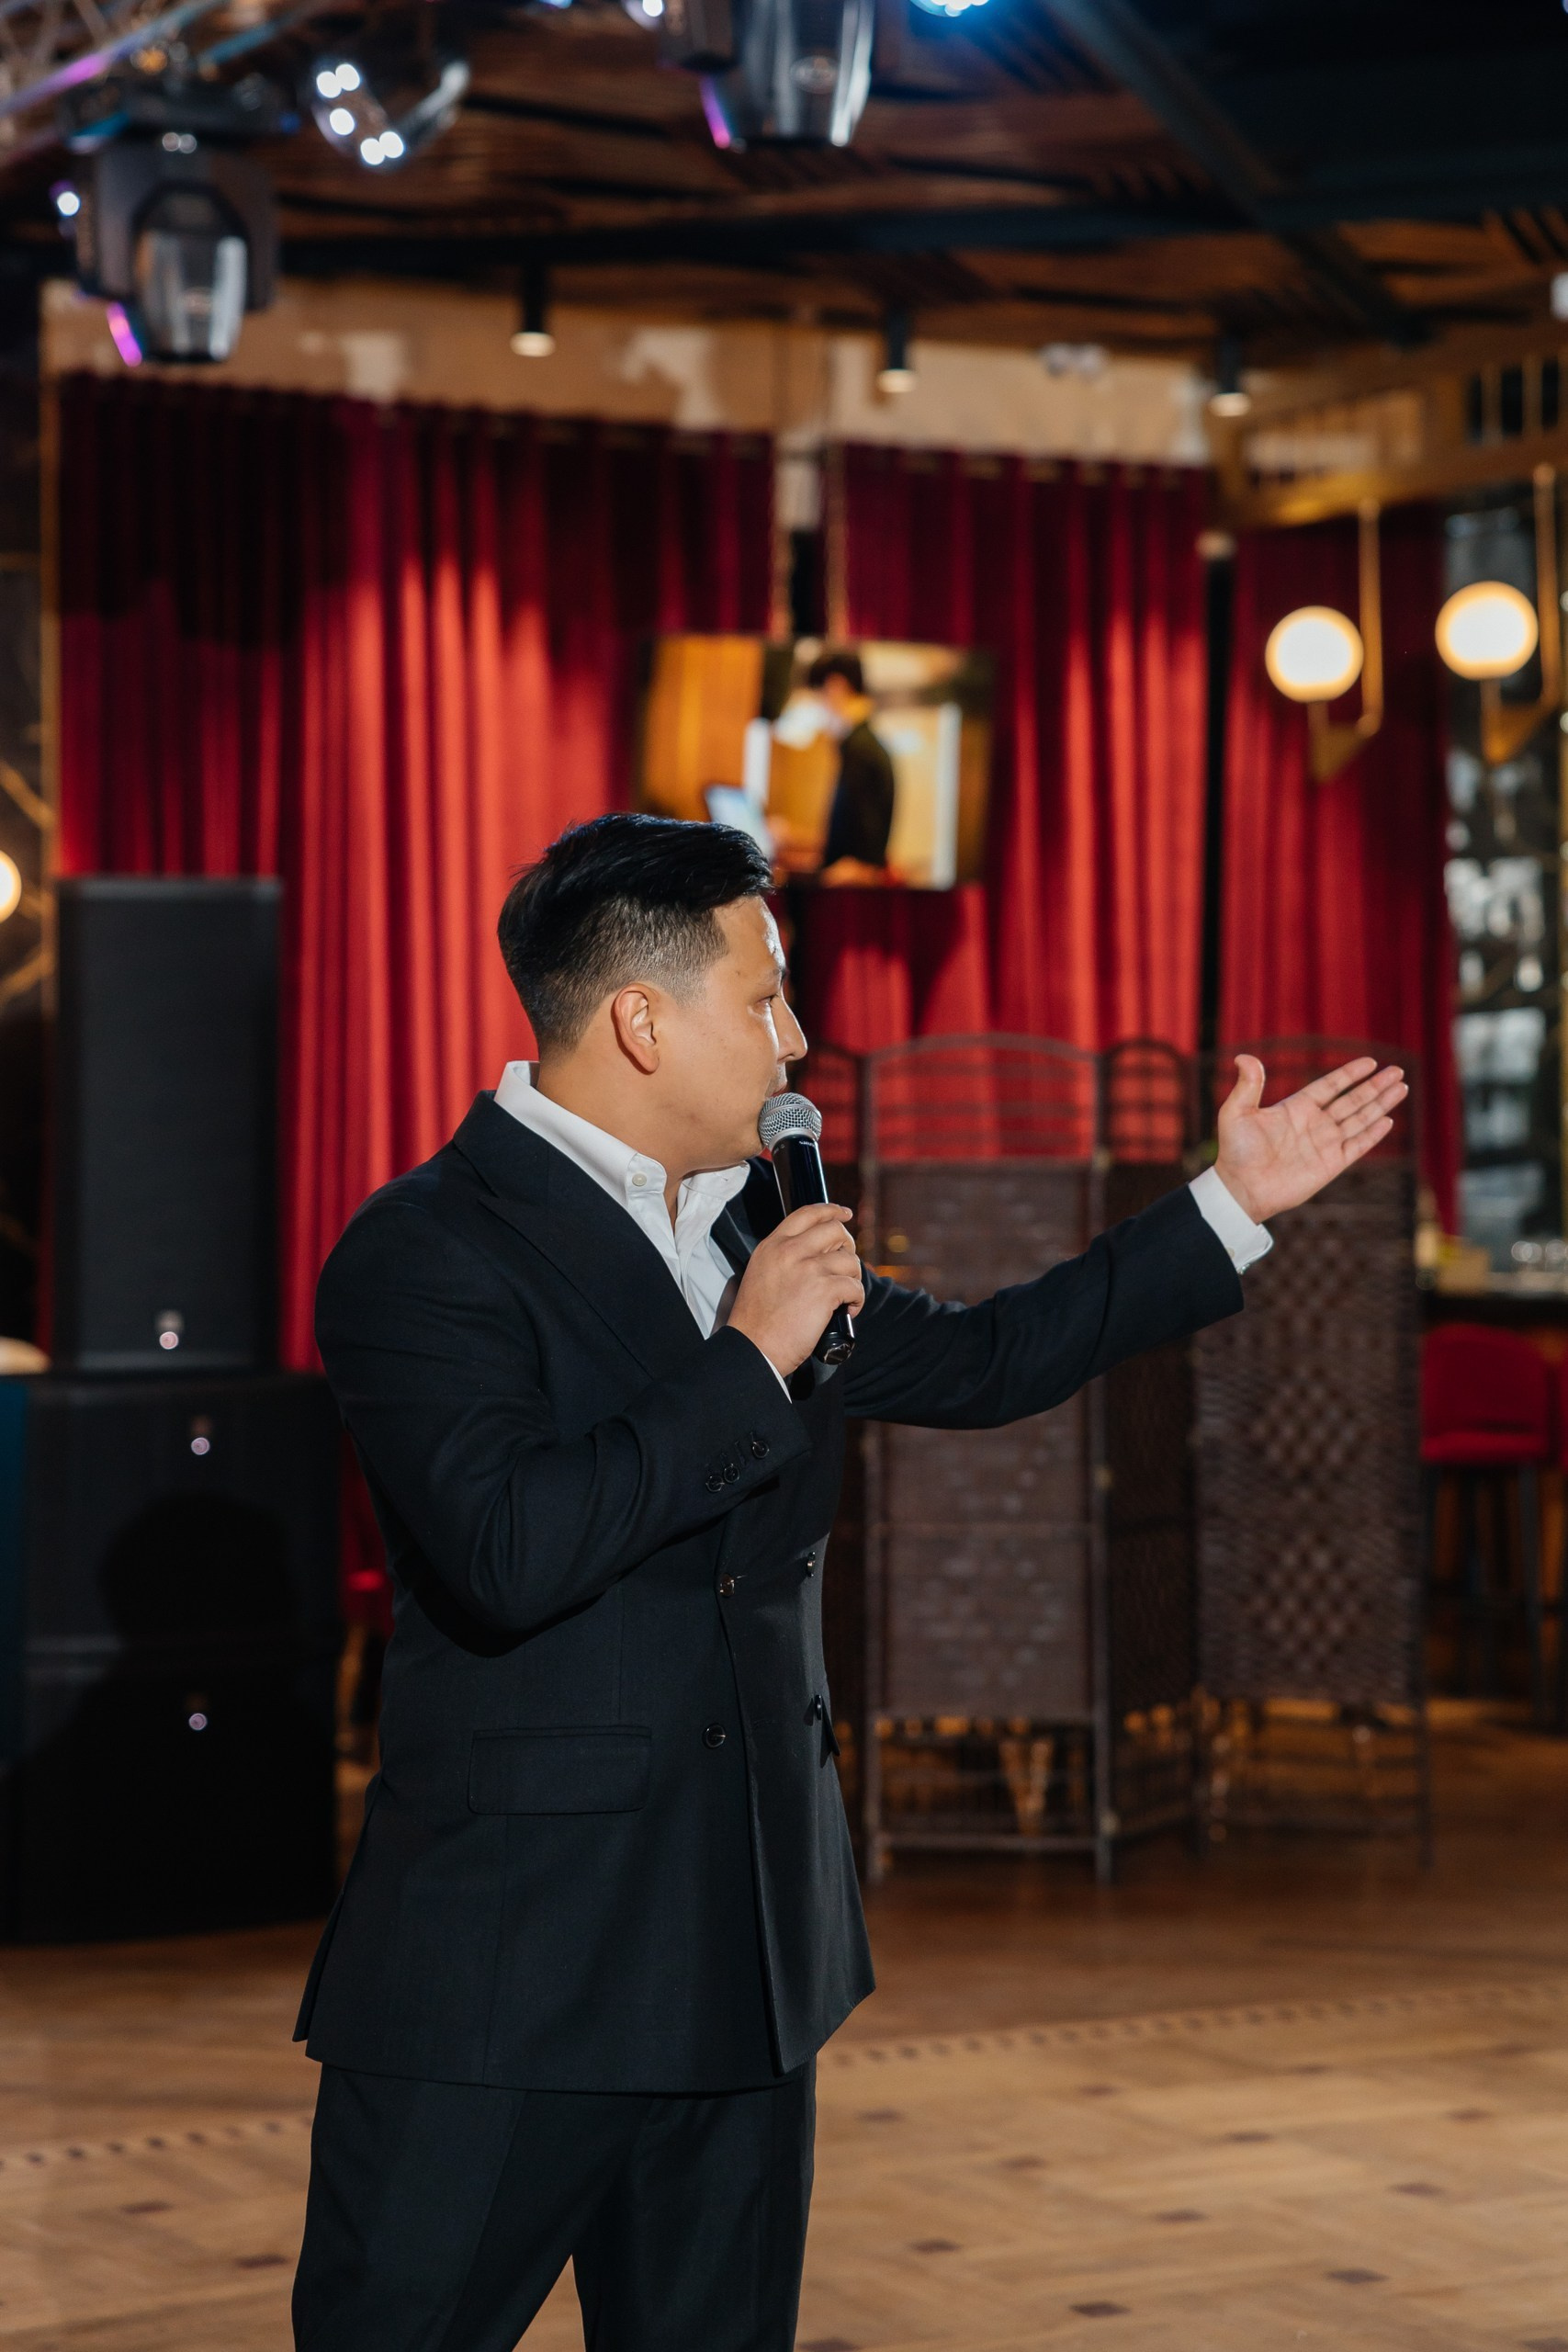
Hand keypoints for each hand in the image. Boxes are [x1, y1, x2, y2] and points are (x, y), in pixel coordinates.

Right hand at [729, 1203, 865, 1378]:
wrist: (753, 1347)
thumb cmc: (757, 1321)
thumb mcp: (761, 1274)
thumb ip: (783, 1258)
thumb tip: (816, 1253)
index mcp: (772, 1245)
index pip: (807, 1214)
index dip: (831, 1211)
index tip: (844, 1214)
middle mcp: (790, 1252)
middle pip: (835, 1230)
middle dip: (848, 1247)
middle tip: (845, 1266)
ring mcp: (809, 1269)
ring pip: (850, 1260)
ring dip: (853, 1278)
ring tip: (844, 1296)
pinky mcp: (825, 1290)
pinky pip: (856, 1286)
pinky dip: (857, 1300)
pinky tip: (847, 1310)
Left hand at [1214, 1054, 1407, 1224]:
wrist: (1242, 1188)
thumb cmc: (1236, 1151)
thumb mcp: (1236, 1113)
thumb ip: (1247, 1085)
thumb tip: (1243, 1057)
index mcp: (1296, 1108)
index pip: (1330, 1086)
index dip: (1350, 1075)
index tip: (1370, 1062)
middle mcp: (1314, 1124)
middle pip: (1353, 1100)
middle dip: (1376, 1086)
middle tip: (1397, 1071)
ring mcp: (1324, 1144)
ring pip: (1360, 1119)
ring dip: (1381, 1104)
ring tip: (1401, 1088)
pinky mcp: (1331, 1165)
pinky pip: (1357, 1146)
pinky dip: (1373, 1134)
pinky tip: (1388, 1121)